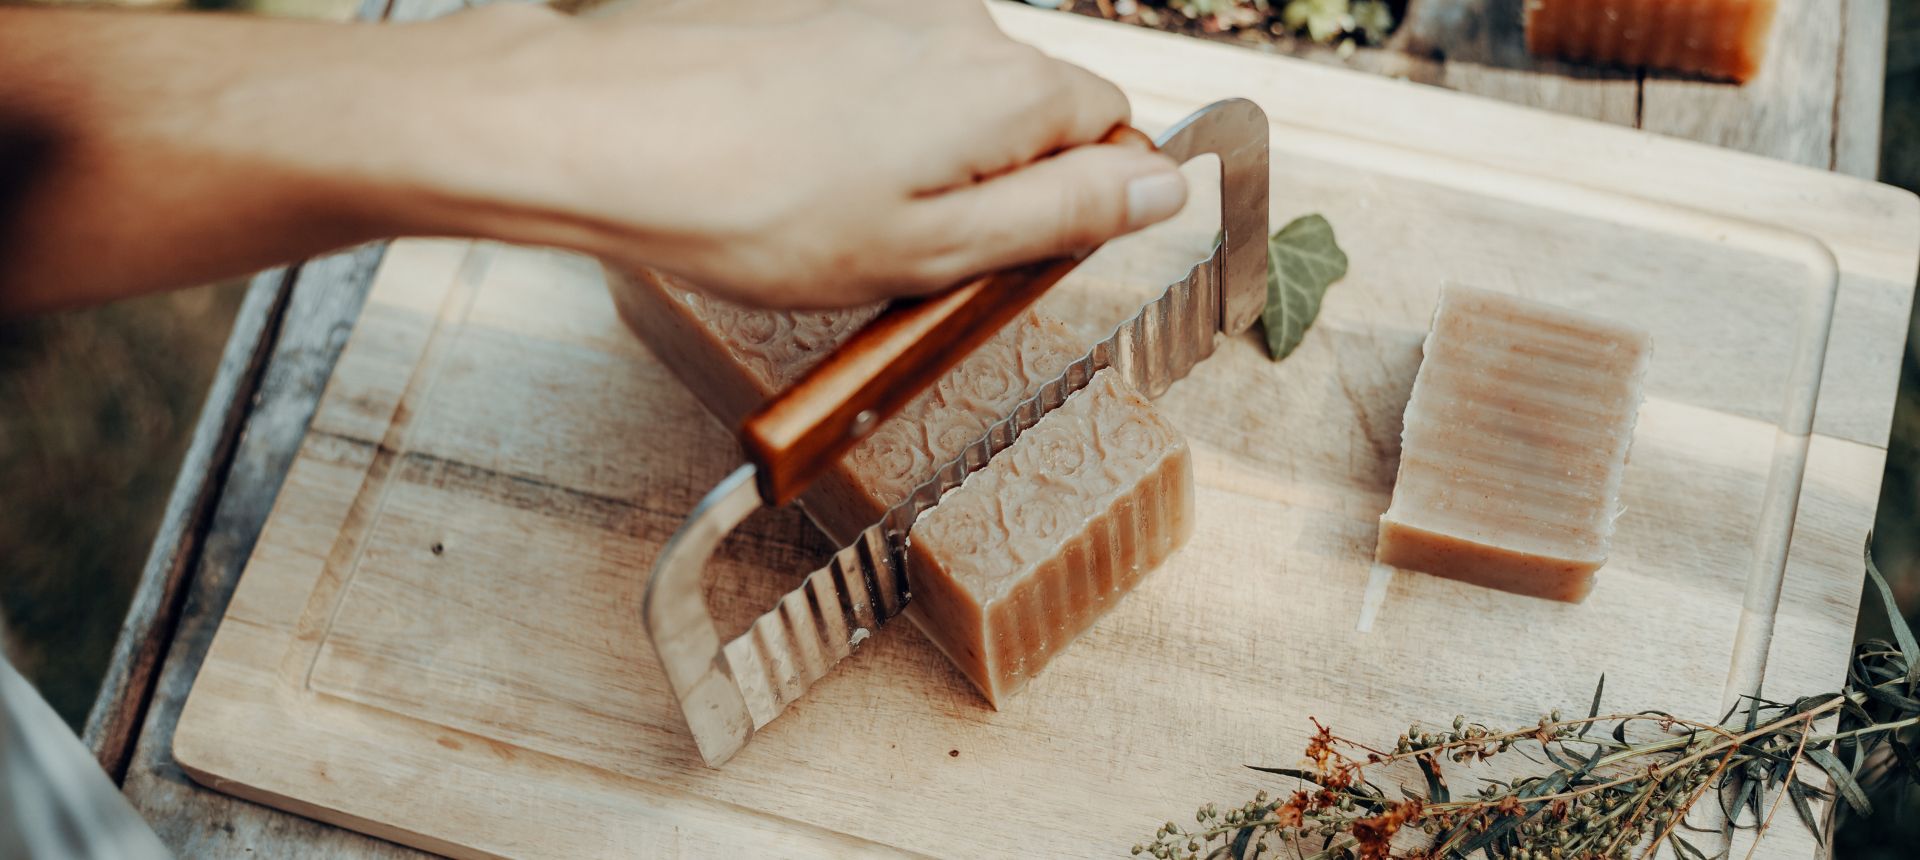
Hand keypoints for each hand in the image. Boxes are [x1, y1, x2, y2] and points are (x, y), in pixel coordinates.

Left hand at [403, 1, 1187, 307]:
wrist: (604, 132)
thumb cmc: (757, 206)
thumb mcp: (937, 249)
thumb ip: (1066, 215)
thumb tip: (1165, 187)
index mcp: (1006, 85)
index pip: (1111, 131)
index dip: (1077, 204)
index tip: (1012, 255)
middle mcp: (960, 25)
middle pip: (1030, 111)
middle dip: (996, 184)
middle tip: (916, 255)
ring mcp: (886, 10)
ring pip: (949, 98)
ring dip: (922, 160)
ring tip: (838, 220)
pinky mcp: (821, 13)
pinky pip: (879, 75)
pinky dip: (859, 126)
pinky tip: (797, 173)